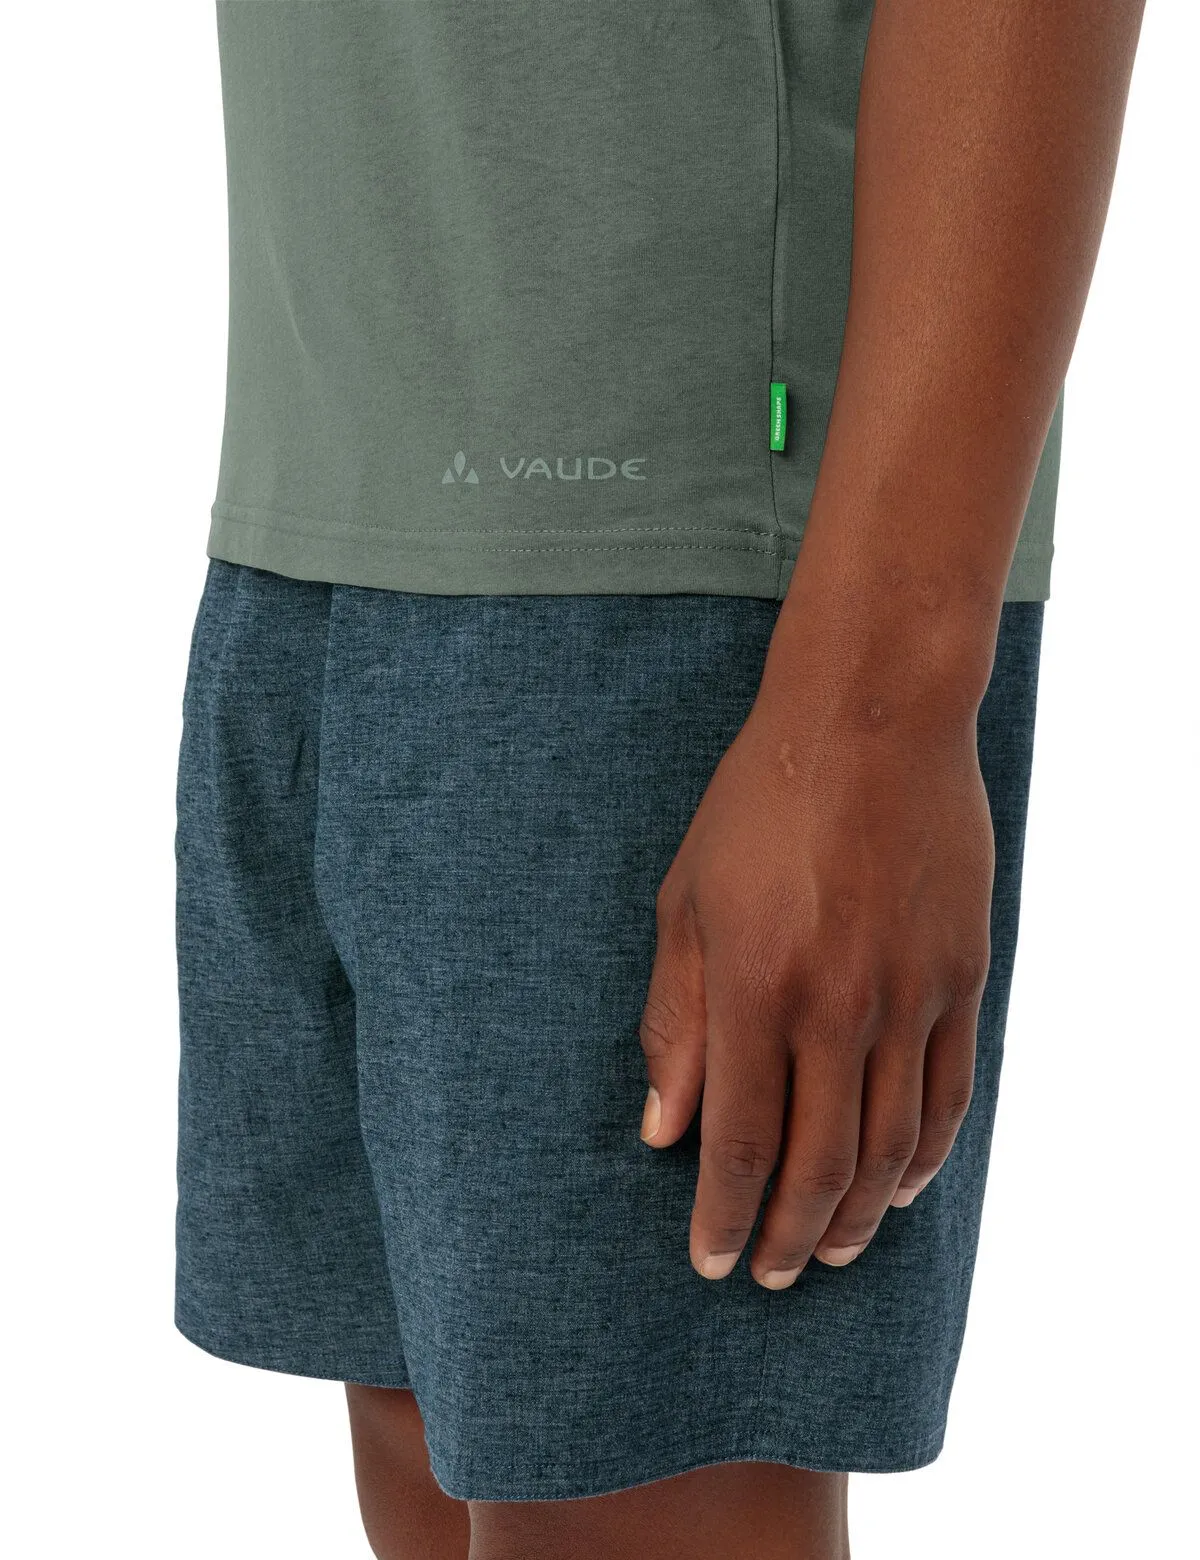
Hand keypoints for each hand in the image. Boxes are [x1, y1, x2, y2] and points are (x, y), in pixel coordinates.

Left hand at [638, 602, 996, 1286]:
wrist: (871, 721)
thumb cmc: (758, 804)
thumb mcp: (686, 903)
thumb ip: (674, 1019)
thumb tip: (660, 1127)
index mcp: (753, 987)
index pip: (736, 1143)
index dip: (721, 1215)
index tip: (708, 1260)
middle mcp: (835, 1006)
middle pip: (817, 1163)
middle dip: (786, 1234)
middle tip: (768, 1273)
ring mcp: (908, 995)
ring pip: (889, 1146)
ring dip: (857, 1215)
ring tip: (829, 1252)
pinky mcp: (961, 976)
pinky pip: (948, 1094)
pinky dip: (926, 1157)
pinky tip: (901, 1189)